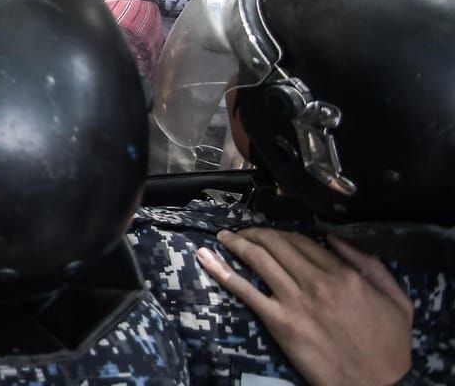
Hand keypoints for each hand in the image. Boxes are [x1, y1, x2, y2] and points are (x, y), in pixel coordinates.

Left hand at [198, 229, 413, 385]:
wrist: (376, 385)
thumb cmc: (389, 346)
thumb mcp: (397, 300)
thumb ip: (371, 264)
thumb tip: (337, 238)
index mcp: (345, 275)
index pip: (304, 240)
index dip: (285, 233)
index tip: (274, 234)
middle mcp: (318, 282)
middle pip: (277, 244)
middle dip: (256, 233)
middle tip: (243, 232)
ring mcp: (296, 301)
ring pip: (259, 259)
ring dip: (237, 243)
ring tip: (224, 237)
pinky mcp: (280, 322)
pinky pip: (245, 290)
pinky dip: (222, 271)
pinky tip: (206, 259)